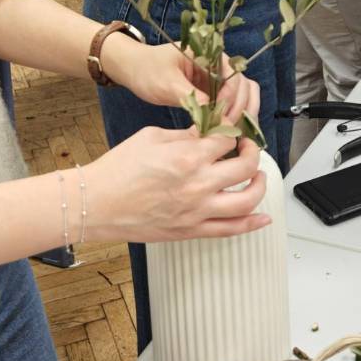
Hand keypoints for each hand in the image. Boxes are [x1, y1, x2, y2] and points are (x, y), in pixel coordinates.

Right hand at [87, 128, 268, 242]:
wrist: (96, 203)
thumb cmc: (118, 169)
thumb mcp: (152, 137)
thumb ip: (185, 135)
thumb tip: (207, 132)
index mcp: (188, 156)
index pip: (228, 138)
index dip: (234, 130)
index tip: (233, 129)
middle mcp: (198, 184)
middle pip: (246, 167)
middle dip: (252, 153)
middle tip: (248, 148)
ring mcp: (197, 211)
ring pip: (247, 201)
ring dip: (260, 186)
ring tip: (258, 177)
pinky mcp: (191, 231)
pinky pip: (230, 230)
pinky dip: (252, 224)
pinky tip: (263, 217)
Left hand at [108, 40, 260, 125]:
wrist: (134, 68)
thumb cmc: (148, 69)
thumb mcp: (167, 83)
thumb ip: (191, 96)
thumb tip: (212, 113)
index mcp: (210, 54)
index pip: (233, 75)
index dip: (231, 96)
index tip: (221, 114)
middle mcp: (218, 65)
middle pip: (243, 85)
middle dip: (240, 107)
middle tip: (230, 129)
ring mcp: (216, 79)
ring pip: (241, 95)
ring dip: (241, 113)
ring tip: (233, 133)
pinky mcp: (211, 92)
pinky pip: (229, 104)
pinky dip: (232, 117)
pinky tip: (228, 132)